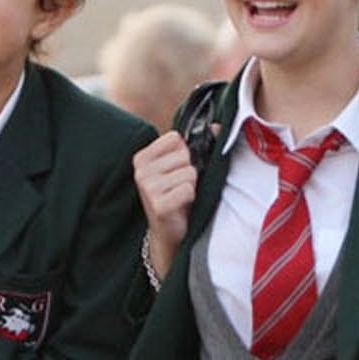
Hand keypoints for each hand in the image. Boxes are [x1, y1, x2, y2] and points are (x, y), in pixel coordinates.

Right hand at [132, 131, 196, 284]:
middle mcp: (140, 171)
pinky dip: (190, 198)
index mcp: (142, 158)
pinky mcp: (158, 205)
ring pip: (189, 173)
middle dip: (190, 172)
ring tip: (181, 197)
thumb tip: (218, 127)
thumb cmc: (176, 196)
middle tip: (180, 187)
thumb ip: (195, 145)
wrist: (169, 232)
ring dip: (191, 186)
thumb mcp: (180, 167)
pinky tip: (181, 206)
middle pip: (185, 156)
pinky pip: (188, 190)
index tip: (177, 170)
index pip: (176, 138)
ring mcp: (147, 188)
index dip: (185, 154)